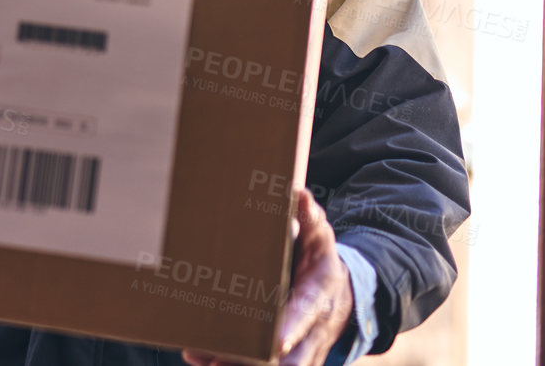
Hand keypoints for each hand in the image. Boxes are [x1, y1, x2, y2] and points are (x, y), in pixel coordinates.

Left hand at [183, 190, 353, 365]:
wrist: (339, 293)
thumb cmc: (319, 260)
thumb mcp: (320, 237)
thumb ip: (309, 218)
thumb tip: (299, 195)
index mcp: (319, 294)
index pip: (306, 312)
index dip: (292, 327)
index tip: (276, 340)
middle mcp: (313, 328)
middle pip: (291, 355)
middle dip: (262, 361)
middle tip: (225, 359)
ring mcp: (302, 347)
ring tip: (208, 361)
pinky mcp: (289, 357)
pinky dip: (234, 365)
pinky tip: (205, 361)